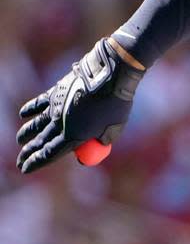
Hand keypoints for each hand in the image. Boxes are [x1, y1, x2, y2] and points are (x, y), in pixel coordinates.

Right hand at [16, 38, 143, 172]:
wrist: (111, 74)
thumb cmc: (116, 103)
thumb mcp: (114, 128)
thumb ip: (101, 141)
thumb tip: (86, 151)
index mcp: (74, 135)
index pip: (49, 154)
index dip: (36, 162)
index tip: (25, 169)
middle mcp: (60, 123)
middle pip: (40, 142)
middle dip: (28, 153)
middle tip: (20, 161)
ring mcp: (56, 107)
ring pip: (35, 124)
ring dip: (26, 133)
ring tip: (20, 140)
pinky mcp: (56, 91)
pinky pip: (38, 103)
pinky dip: (29, 109)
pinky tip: (23, 114)